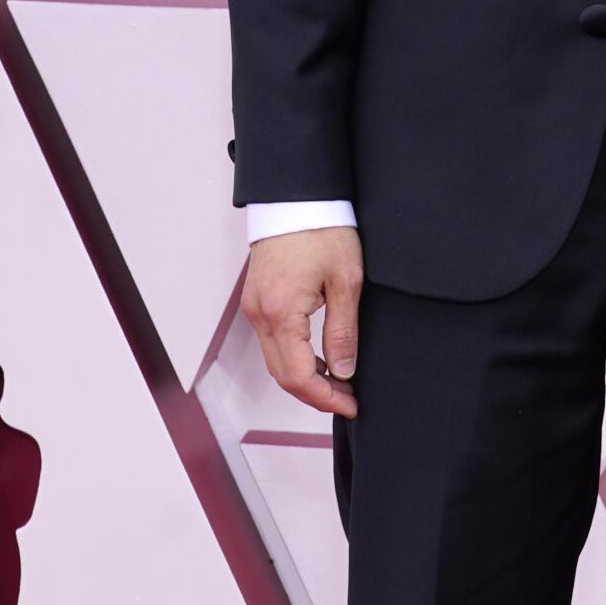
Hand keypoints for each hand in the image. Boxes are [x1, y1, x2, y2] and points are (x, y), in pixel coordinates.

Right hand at [242, 227, 363, 418]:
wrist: (297, 199)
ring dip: (304, 378)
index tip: (351, 405)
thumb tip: (343, 371)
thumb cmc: (322, 231)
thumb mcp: (346, 282)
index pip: (297, 376)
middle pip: (282, 375)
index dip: (325, 398)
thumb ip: (343, 331)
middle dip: (315, 395)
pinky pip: (272, 343)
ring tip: (339, 382)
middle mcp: (259, 314)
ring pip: (275, 362)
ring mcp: (254, 308)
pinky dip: (294, 359)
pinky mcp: (257, 302)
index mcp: (281, 311)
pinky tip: (319, 360)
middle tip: (348, 399)